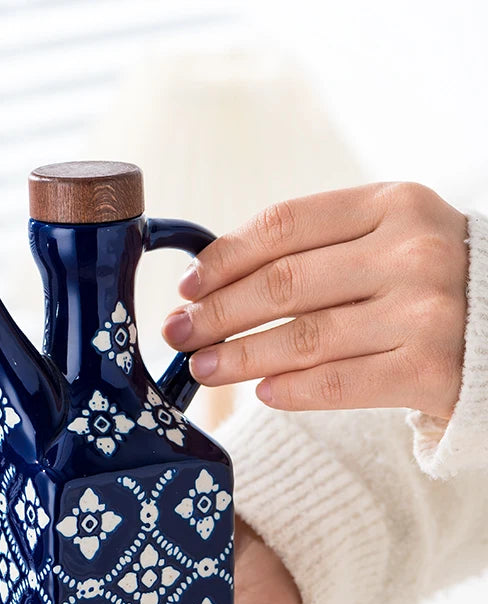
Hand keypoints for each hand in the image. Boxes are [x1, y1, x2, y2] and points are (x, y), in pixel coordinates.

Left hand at [162, 183, 468, 418]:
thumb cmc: (425, 279)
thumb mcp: (384, 236)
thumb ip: (315, 246)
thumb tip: (211, 278)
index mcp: (391, 205)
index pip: (283, 225)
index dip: (223, 258)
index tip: (186, 287)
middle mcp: (411, 252)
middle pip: (283, 282)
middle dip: (217, 313)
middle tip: (177, 333)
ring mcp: (425, 312)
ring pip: (303, 337)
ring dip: (238, 357)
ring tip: (202, 368)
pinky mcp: (431, 370)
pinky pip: (338, 383)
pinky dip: (290, 389)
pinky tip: (261, 393)